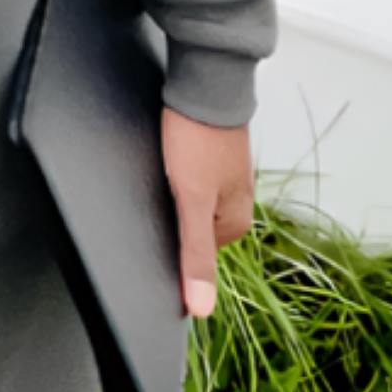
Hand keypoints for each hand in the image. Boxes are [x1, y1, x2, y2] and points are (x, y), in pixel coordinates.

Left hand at [163, 107, 255, 319]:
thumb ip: (196, 255)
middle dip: (168, 216)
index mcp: (236, 224)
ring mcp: (224, 180)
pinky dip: (173, 177)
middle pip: (189, 229)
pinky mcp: (210, 159)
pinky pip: (187, 182)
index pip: (192, 255)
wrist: (205, 82)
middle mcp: (236, 205)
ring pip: (186, 204)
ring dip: (169, 194)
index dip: (168, 241)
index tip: (154, 220)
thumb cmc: (199, 139)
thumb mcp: (193, 203)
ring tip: (160, 174)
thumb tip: (202, 309)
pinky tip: (163, 164)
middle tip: (155, 191)